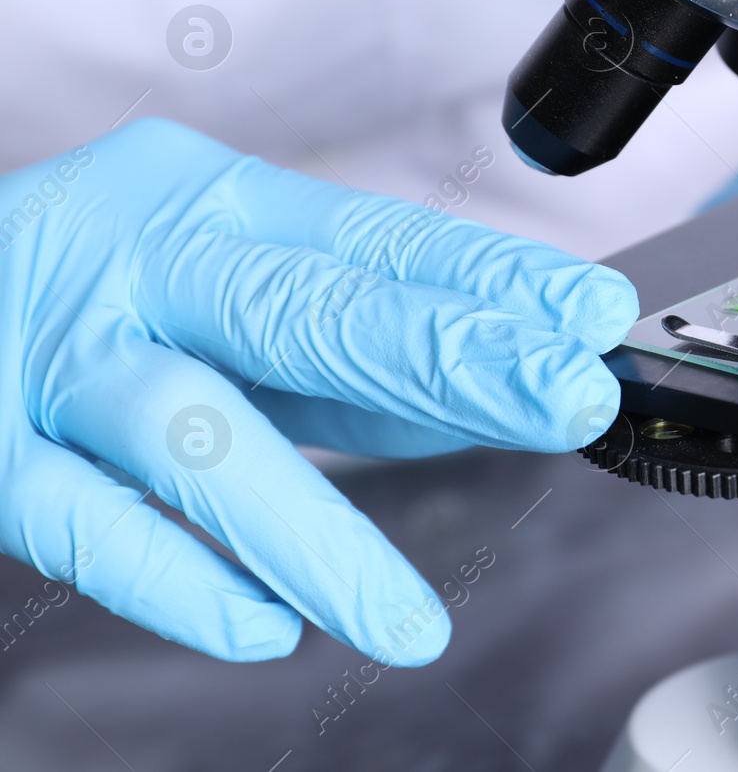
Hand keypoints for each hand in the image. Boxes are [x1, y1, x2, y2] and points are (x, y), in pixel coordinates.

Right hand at [0, 118, 635, 664]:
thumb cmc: (83, 298)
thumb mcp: (213, 286)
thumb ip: (334, 348)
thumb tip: (490, 394)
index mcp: (208, 205)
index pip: (374, 243)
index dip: (488, 284)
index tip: (589, 315)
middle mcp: (134, 262)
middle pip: (304, 311)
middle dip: (446, 359)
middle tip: (564, 395)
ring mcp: (51, 357)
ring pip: (196, 437)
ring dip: (314, 534)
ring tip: (408, 623)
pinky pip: (83, 529)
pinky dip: (176, 582)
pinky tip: (260, 627)